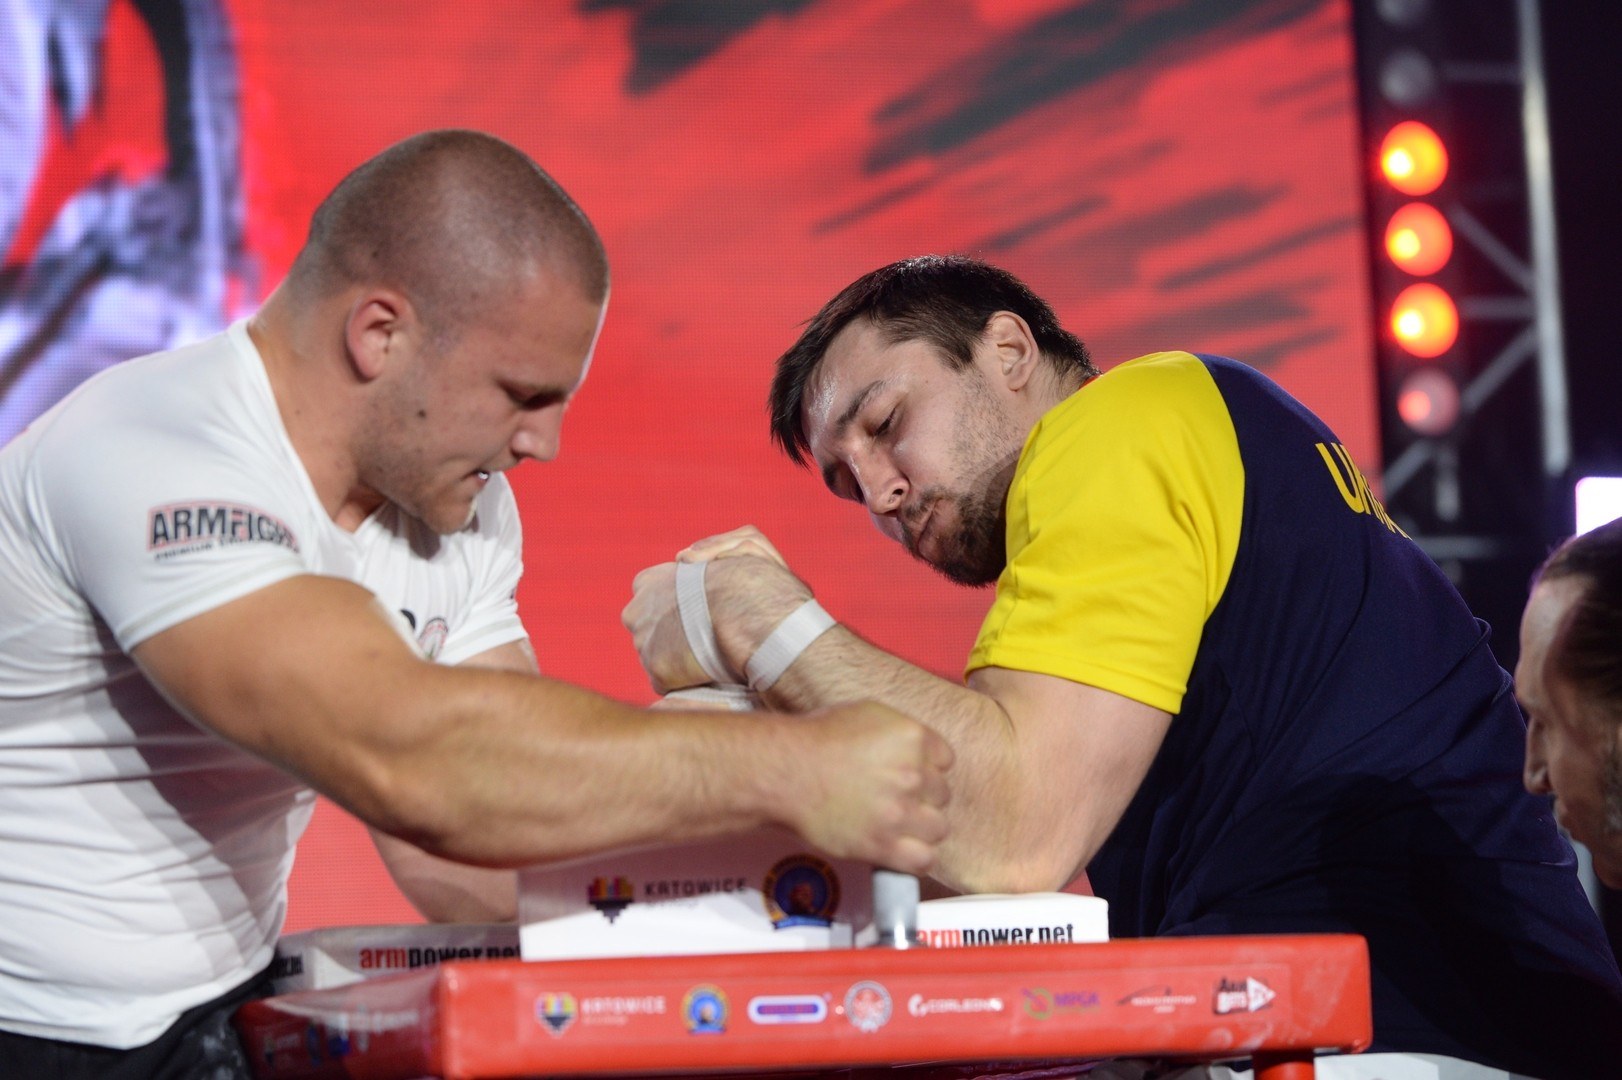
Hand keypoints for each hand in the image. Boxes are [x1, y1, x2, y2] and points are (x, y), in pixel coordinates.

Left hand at [623, 527, 812, 691]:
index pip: (650, 598)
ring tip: (713, 657)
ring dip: (680, 659)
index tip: (701, 612)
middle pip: (649, 629)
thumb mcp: (742, 545)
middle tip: (706, 637)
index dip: (676, 606)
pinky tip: (709, 674)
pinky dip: (687, 681)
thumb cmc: (751, 579)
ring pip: (658, 658)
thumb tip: (684, 558)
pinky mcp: (657, 673)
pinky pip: (669, 682)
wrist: (752, 616)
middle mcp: (636, 613)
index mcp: (647, 582)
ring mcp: (644, 645)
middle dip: (672, 635)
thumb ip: (712, 547)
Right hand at [785, 702, 952, 874]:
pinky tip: (902, 848)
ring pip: (938, 827)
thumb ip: (901, 731)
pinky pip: (923, 859)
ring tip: (899, 824)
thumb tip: (919, 751)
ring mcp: (900, 812)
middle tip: (896, 798)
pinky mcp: (884, 845)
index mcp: (912, 737)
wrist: (785, 772)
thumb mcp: (867, 714)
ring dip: (922, 827)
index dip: (928, 768)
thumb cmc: (817, 739)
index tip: (911, 774)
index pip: (946, 760)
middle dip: (922, 796)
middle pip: (942, 794)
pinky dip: (917, 856)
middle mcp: (913, 774)